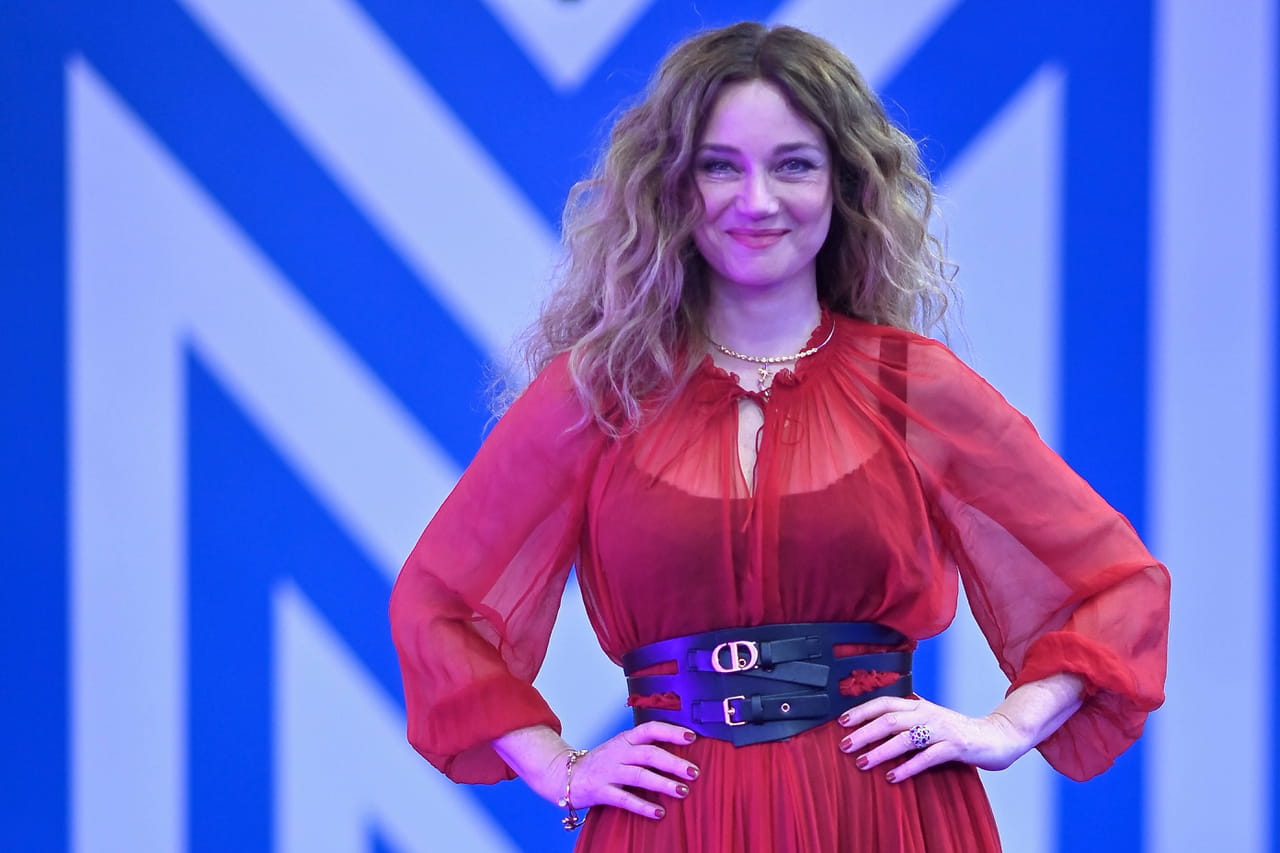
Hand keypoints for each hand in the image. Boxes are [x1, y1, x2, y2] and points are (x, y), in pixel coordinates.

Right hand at [544, 722, 699, 820]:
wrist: (566, 775)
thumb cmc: (602, 762)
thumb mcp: (621, 747)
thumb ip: (644, 747)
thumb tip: (679, 751)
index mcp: (625, 739)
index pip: (650, 729)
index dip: (671, 732)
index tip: (692, 737)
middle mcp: (618, 752)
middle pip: (649, 753)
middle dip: (673, 762)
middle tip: (694, 772)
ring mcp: (609, 771)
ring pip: (639, 775)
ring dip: (663, 783)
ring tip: (683, 791)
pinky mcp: (602, 791)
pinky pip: (625, 799)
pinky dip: (643, 806)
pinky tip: (659, 812)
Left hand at [837, 696, 1031, 782]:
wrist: (997, 736)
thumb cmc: (957, 731)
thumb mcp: (929, 719)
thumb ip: (907, 719)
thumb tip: (874, 724)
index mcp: (919, 705)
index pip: (885, 702)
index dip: (862, 710)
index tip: (841, 722)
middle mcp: (928, 713)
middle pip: (890, 719)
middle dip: (865, 732)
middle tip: (844, 745)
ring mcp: (942, 730)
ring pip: (906, 737)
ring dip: (881, 751)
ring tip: (863, 763)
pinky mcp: (956, 747)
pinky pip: (928, 757)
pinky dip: (908, 767)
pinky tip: (893, 777)